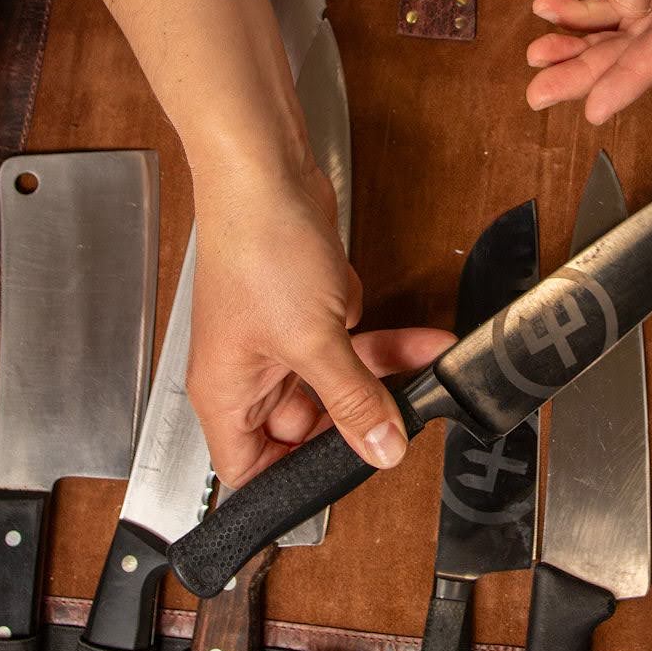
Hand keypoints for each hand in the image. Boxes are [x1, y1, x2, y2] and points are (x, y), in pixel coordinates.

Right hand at [187, 153, 453, 487]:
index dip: (292, 480)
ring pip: (337, 382)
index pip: (251, 469)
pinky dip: (385, 344)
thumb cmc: (257, 246)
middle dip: (356, 419)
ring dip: (383, 376)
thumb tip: (380, 449)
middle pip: (305, 428)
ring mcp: (279, 339)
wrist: (266, 171)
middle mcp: (248, 372)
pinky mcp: (308, 308)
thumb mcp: (313, 340)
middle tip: (399, 418)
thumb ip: (351, 399)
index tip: (346, 473)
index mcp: (226, 394)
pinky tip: (420, 341)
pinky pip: (351, 344)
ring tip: (425, 373)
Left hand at [526, 0, 651, 122]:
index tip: (594, 109)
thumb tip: (627, 9)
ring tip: (537, 62)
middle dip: (593, 68)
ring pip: (632, 25)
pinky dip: (587, 9)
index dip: (632, 75)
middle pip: (648, 39)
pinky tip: (550, 11)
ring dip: (584, 43)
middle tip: (540, 93)